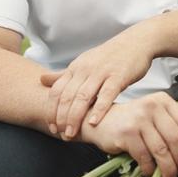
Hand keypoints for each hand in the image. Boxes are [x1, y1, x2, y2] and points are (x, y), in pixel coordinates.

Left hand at [40, 23, 159, 139]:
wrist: (136, 42)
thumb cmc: (109, 57)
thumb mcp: (84, 63)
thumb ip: (63, 75)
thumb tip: (41, 80)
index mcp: (75, 68)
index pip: (57, 91)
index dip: (52, 110)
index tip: (51, 127)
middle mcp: (85, 69)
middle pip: (67, 96)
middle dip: (61, 117)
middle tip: (60, 134)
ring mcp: (102, 72)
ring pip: (83, 97)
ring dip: (75, 117)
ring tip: (71, 133)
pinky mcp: (118, 76)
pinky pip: (107, 94)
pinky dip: (99, 109)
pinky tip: (93, 122)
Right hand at [80, 96, 177, 176]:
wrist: (99, 122)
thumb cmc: (132, 123)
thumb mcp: (158, 123)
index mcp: (164, 101)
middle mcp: (152, 106)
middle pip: (176, 139)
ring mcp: (139, 119)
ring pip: (162, 150)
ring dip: (167, 169)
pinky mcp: (127, 133)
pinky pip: (145, 157)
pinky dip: (150, 169)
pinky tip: (150, 173)